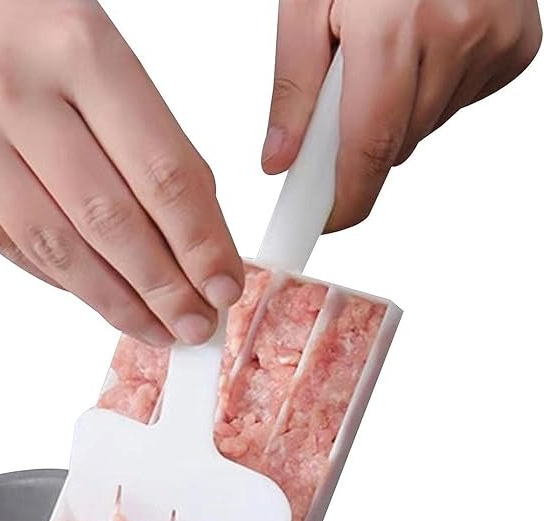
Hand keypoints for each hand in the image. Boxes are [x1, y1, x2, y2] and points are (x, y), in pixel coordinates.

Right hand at [0, 0, 244, 345]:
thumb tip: (197, 240)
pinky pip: (12, 246)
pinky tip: (99, 296)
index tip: (223, 285)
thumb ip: (154, 146)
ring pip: (56, 247)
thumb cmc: (36, 28)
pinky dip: (63, 281)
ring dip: (114, 301)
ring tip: (154, 327)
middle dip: (162, 288)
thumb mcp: (112, 61)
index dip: (200, 244)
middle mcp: (16, 91)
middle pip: (108, 221)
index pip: (161, 173)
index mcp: (83, 51)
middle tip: (193, 324)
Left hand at [262, 0, 541, 230]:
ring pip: (425, 127)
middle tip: (347, 93)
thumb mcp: (309, 2)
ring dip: (396, 112)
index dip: (348, 197)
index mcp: (395, 24)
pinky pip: (458, 103)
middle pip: (395, 144)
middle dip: (360, 140)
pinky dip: (431, 92)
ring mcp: (495, 41)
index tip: (328, 221)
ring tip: (388, 52)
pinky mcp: (516, 47)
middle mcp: (456, 34)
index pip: (369, 145)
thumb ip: (294, 89)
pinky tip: (426, 47)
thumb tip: (280, 160)